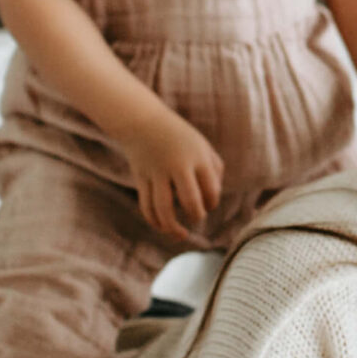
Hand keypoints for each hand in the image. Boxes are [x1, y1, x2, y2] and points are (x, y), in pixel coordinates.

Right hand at [120, 109, 224, 239]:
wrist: (143, 122)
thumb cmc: (179, 137)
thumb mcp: (202, 146)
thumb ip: (215, 170)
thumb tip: (213, 200)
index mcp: (198, 158)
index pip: (211, 190)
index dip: (211, 203)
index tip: (208, 206)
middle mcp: (178, 166)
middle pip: (190, 201)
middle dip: (196, 216)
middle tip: (196, 218)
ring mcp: (157, 172)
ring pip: (163, 208)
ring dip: (172, 227)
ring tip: (181, 235)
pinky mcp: (141, 178)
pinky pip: (147, 205)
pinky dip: (154, 221)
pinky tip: (162, 227)